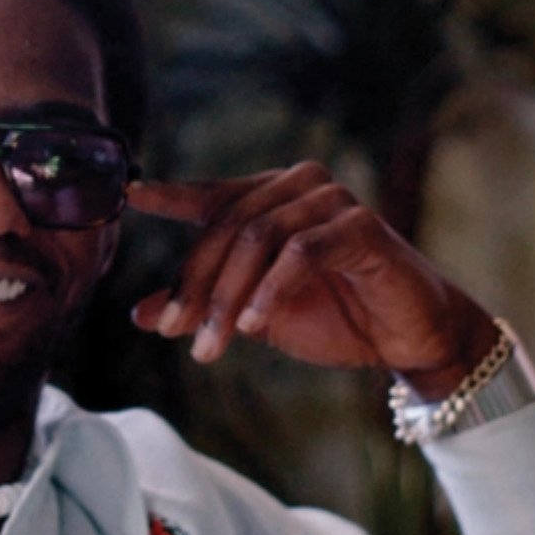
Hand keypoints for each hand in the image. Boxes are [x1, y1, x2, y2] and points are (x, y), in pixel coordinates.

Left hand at [128, 162, 496, 398]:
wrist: (404, 339)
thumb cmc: (333, 317)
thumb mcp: (251, 317)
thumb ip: (202, 306)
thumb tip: (140, 313)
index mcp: (270, 200)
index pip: (212, 195)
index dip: (170, 195)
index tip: (130, 195)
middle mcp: (298, 188)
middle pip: (226, 226)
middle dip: (195, 284)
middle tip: (174, 331)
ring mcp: (332, 202)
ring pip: (256, 238)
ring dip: (226, 297)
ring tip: (210, 346)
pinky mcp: (360, 228)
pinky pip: (300, 252)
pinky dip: (270, 291)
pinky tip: (254, 326)